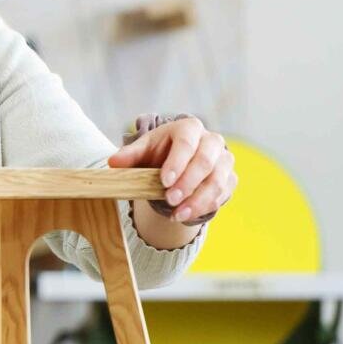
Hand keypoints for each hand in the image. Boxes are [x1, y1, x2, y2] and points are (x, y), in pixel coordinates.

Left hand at [107, 116, 234, 223]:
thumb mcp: (143, 150)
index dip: (177, 163)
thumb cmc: (159, 152)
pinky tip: (187, 215)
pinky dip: (205, 207)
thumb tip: (113, 162)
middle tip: (170, 200)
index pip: (187, 143)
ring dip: (198, 200)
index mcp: (189, 128)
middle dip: (188, 183)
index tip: (164, 181)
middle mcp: (212, 141)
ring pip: (217, 181)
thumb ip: (130, 155)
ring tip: (178, 215)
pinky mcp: (229, 178)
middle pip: (205, 161)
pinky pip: (222, 194)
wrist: (177, 162)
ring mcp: (224, 160)